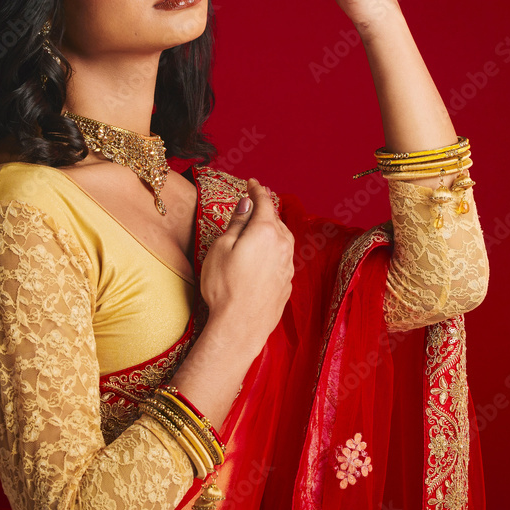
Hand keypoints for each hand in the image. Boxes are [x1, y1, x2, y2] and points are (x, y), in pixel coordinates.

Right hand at [198, 178, 294, 359]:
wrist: (241, 326)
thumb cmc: (224, 286)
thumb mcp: (222, 248)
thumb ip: (237, 223)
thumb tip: (247, 204)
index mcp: (265, 231)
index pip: (264, 202)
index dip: (257, 190)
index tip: (252, 183)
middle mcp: (282, 245)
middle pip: (275, 219)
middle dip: (266, 208)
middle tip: (256, 201)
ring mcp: (287, 265)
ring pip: (283, 238)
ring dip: (273, 228)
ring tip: (262, 226)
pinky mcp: (287, 283)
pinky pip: (283, 257)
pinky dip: (275, 249)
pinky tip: (266, 255)